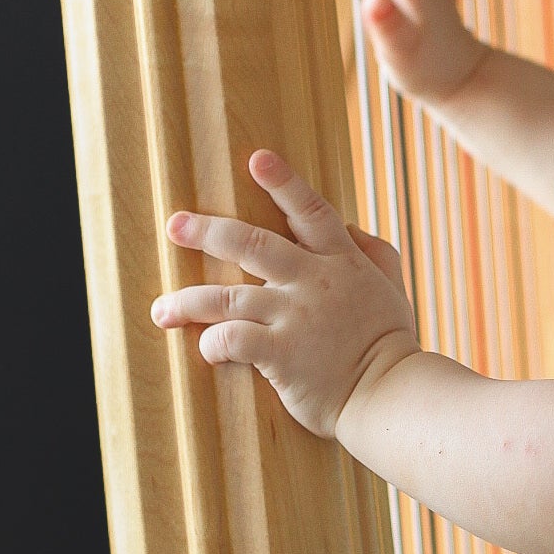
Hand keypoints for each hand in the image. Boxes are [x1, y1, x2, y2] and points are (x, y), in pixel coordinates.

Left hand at [151, 149, 418, 439]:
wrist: (392, 395)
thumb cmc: (390, 345)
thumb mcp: (392, 289)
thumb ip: (375, 254)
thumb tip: (352, 228)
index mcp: (344, 262)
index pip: (311, 212)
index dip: (284, 183)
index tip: (256, 159)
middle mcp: (315, 282)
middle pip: (252, 244)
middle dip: (208, 232)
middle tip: (175, 224)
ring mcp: (296, 317)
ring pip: (227, 296)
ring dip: (188, 301)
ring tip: (161, 309)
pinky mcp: (281, 354)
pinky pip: (232, 339)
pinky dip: (212, 343)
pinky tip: (205, 349)